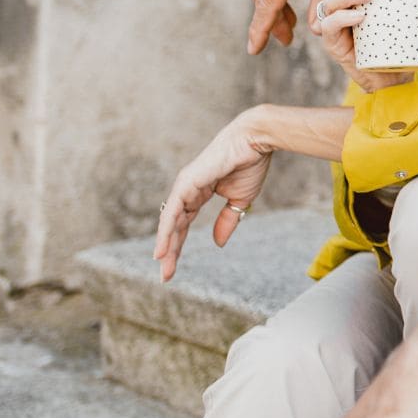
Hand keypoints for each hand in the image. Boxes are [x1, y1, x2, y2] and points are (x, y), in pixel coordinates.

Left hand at [154, 109, 274, 281]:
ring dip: (166, 245)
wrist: (255, 141)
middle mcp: (187, 190)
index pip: (184, 224)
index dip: (179, 245)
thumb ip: (227, 221)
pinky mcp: (186, 183)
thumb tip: (217, 243)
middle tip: (166, 276)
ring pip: (170, 221)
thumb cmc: (250, 164)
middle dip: (170, 251)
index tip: (173, 268)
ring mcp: (184, 186)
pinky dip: (166, 231)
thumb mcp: (240, 200)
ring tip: (162, 266)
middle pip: (174, 226)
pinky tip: (162, 248)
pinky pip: (173, 212)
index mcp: (198, 193)